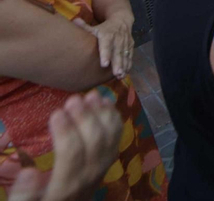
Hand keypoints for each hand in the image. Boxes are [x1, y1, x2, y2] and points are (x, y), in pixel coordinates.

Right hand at [6, 91, 124, 200]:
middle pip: (95, 141)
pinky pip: (117, 137)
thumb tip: (29, 172)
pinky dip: (114, 118)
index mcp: (66, 185)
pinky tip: (106, 103)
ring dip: (102, 113)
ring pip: (110, 137)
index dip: (65, 131)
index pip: (71, 154)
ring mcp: (103, 167)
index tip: (55, 112)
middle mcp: (90, 175)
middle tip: (73, 99)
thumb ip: (24, 193)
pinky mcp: (109, 160)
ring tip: (92, 95)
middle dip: (85, 117)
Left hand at [77, 14, 132, 77]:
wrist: (122, 20)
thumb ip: (84, 27)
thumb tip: (74, 21)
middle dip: (117, 63)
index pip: (106, 45)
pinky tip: (125, 73)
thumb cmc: (104, 27)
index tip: (104, 64)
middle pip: (117, 52)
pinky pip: (130, 56)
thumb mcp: (95, 26)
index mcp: (108, 34)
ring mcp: (125, 43)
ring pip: (125, 55)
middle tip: (116, 73)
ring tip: (120, 76)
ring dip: (123, 66)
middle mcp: (118, 39)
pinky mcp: (130, 46)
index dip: (106, 54)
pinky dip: (128, 64)